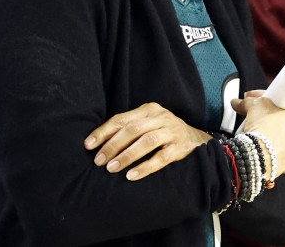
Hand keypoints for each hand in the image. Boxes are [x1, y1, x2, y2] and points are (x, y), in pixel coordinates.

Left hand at [84, 102, 210, 180]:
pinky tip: (132, 176)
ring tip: (112, 168)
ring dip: (127, 156)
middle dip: (113, 146)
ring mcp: (172, 131)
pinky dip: (145, 167)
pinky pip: (161, 158)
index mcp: (149, 109)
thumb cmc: (162, 133)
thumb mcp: (147, 124)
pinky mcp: (180, 147)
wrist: (196, 140)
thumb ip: (127, 129)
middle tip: (99, 161)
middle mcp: (161, 117)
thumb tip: (96, 144)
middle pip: (133, 129)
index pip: (121, 119)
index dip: (103, 132)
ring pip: (147, 142)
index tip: (88, 145)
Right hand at [232, 91, 284, 176]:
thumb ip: (249, 101)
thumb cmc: (263, 132)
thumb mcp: (255, 106)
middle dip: (271, 115)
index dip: (272, 98)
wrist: (257, 158)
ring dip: (271, 131)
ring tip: (257, 130)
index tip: (262, 100)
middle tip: (258, 114)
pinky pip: (280, 150)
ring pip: (284, 136)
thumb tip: (241, 102)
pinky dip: (270, 146)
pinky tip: (260, 143)